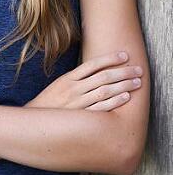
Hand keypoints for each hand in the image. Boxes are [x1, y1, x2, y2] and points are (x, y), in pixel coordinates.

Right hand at [27, 51, 142, 110]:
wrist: (35, 120)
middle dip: (123, 72)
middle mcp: (73, 89)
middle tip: (138, 69)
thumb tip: (97, 71)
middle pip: (103, 77)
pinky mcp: (82, 116)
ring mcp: (78, 103)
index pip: (92, 65)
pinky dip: (114, 102)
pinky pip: (101, 108)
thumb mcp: (59, 85)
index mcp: (67, 79)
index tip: (124, 55)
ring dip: (123, 86)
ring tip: (137, 82)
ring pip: (105, 91)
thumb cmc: (50, 102)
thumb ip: (76, 78)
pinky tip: (126, 97)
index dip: (110, 59)